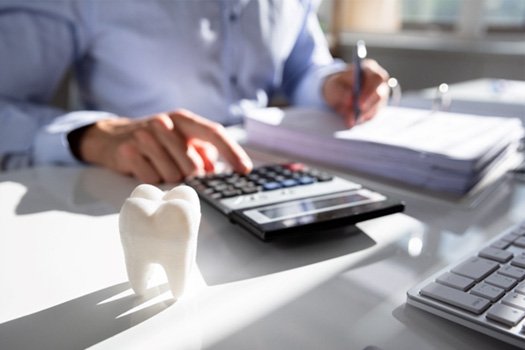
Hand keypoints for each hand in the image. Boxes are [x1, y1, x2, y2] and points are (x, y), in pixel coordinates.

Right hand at [77, 109, 252, 182]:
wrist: (112, 137)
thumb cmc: (155, 140)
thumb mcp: (180, 139)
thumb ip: (202, 152)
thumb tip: (215, 170)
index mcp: (183, 119)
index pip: (214, 133)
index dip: (232, 152)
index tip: (245, 169)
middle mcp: (164, 123)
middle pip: (193, 165)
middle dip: (190, 175)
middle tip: (178, 169)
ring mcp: (144, 136)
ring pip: (173, 175)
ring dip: (169, 178)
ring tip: (158, 165)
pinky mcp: (128, 152)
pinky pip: (153, 180)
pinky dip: (153, 180)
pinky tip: (145, 167)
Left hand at [322, 59, 389, 126]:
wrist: (336, 91)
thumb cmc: (336, 85)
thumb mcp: (333, 86)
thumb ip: (340, 91)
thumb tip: (350, 100)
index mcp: (369, 69)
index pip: (377, 79)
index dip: (370, 92)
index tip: (359, 104)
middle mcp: (379, 82)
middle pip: (380, 95)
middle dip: (367, 107)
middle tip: (355, 116)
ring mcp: (381, 95)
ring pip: (376, 108)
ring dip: (362, 115)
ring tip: (348, 119)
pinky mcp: (377, 107)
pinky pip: (372, 115)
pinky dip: (361, 119)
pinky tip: (351, 120)